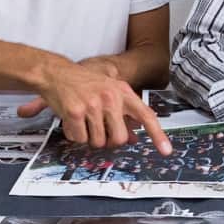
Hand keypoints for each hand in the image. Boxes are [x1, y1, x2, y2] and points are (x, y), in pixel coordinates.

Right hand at [16, 59, 171, 154]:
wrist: (56, 72)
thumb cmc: (84, 83)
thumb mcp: (109, 92)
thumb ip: (123, 114)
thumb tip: (134, 138)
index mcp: (123, 92)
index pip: (145, 115)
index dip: (157, 135)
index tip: (167, 151)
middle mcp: (111, 98)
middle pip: (118, 139)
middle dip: (107, 140)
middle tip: (97, 128)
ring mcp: (93, 105)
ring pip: (97, 142)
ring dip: (88, 137)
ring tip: (82, 119)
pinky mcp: (76, 112)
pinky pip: (79, 139)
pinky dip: (73, 134)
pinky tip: (71, 119)